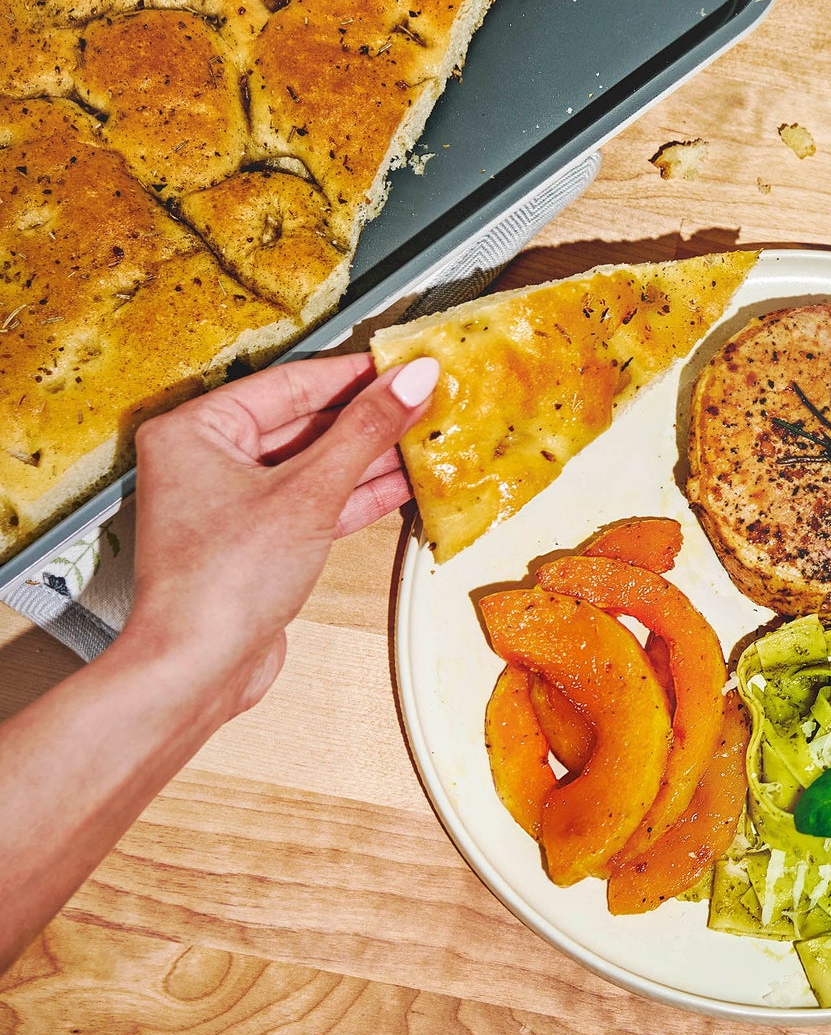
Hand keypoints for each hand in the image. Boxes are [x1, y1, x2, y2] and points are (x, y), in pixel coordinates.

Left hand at [119, 352, 438, 720]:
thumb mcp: (309, 492)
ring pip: (315, 465)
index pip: (292, 385)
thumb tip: (413, 379)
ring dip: (371, 457)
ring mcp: (233, 502)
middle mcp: (207, 459)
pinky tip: (404, 483)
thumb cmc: (225, 579)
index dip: (357, 375)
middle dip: (369, 419)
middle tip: (428, 401)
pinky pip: (315, 502)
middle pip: (305, 423)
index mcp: (196, 430)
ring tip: (428, 439)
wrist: (197, 668)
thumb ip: (366, 431)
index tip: (409, 366)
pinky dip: (356, 494)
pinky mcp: (258, 540)